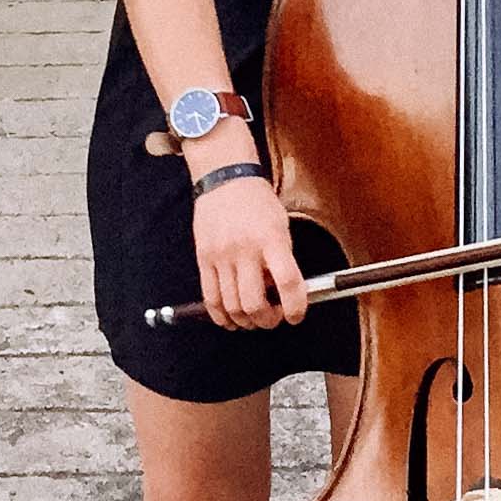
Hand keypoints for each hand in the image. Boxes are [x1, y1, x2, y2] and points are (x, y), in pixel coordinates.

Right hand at [192, 171, 307, 329]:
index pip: (287, 282)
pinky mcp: (203, 259)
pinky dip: (221, 316)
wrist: (225, 179)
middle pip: (254, 303)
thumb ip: (283, 259)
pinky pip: (210, 298)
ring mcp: (221, 256)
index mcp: (271, 239)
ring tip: (254, 318)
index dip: (295, 306)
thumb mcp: (281, 225)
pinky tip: (231, 318)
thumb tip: (284, 294)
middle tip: (273, 318)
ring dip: (246, 321)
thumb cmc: (257, 201)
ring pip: (232, 306)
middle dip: (267, 320)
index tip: (296, 315)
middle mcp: (245, 249)